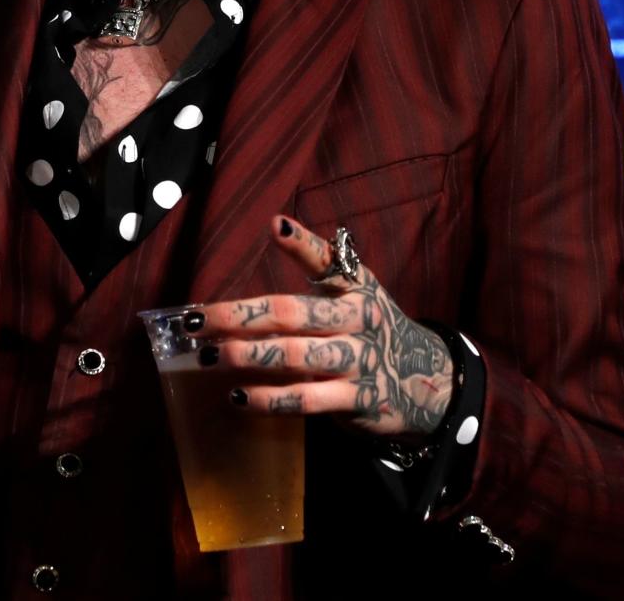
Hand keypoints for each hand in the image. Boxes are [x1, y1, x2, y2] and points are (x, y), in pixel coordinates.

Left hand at [193, 215, 454, 439]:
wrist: (428, 383)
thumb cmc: (371, 326)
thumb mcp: (355, 288)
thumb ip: (317, 261)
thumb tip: (274, 223)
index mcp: (356, 287)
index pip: (328, 260)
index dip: (302, 244)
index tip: (275, 225)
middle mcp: (359, 320)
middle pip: (292, 313)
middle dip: (239, 316)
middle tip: (195, 319)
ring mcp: (359, 361)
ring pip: (295, 356)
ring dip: (247, 356)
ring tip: (208, 356)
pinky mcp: (358, 400)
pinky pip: (306, 400)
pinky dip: (270, 399)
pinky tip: (238, 396)